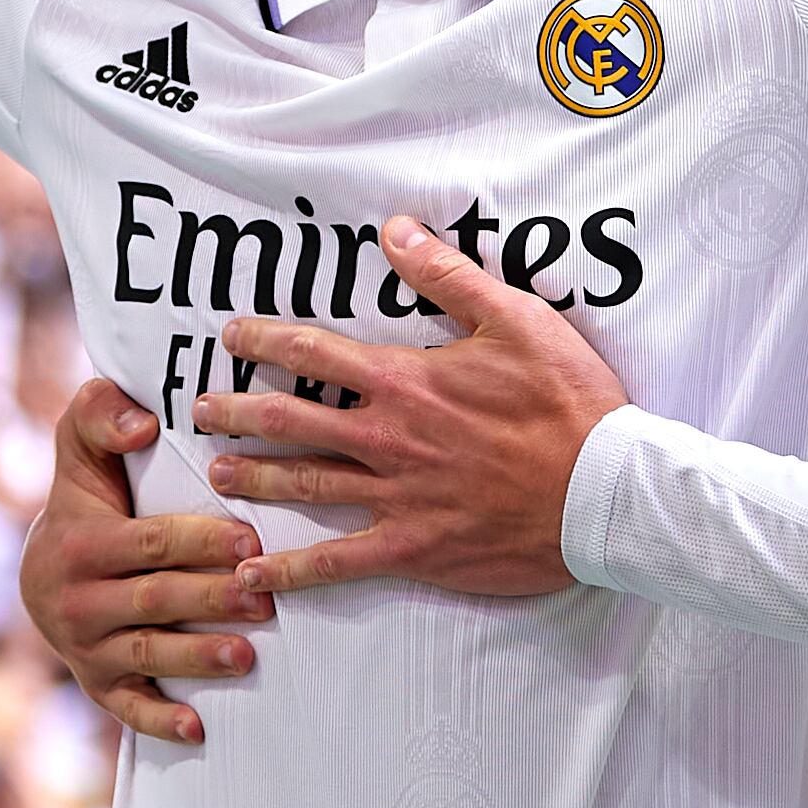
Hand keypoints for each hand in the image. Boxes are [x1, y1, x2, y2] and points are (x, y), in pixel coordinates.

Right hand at [19, 379, 266, 745]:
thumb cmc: (85, 494)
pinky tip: (198, 727)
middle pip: (157, 599)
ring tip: (248, 655)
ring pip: (149, 652)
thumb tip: (142, 421)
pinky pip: (126, 707)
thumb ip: (100, 412)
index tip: (251, 541)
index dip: (202, 542)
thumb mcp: (79, 444)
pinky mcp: (95, 682)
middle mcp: (76, 599)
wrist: (42, 567)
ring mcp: (84, 646)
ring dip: (198, 656)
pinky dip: (159, 720)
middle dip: (213, 599)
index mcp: (80, 542)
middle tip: (267, 598)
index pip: (151, 542)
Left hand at [196, 216, 628, 600]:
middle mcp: (388, 438)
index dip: (264, 341)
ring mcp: (396, 497)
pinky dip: (292, 570)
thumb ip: (448, 276)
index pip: (314, 353)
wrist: (606, 493)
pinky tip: (253, 575)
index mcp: (406, 381)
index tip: (232, 337)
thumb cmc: (569, 404)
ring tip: (218, 471)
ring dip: (254, 477)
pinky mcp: (415, 548)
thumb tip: (394, 231)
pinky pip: (338, 563)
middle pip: (289, 421)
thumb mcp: (517, 320)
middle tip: (201, 407)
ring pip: (304, 485)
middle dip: (238, 411)